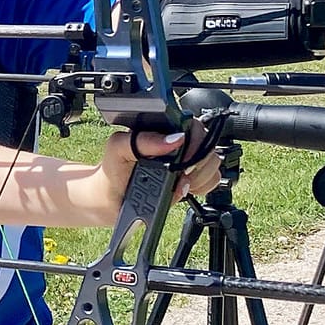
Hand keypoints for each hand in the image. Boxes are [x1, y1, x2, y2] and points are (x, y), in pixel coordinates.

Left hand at [96, 127, 221, 210]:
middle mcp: (179, 143)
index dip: (196, 142)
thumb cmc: (113, 169)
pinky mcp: (193, 180)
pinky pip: (213, 180)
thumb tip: (175, 138)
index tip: (185, 159)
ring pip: (213, 163)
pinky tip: (184, 189)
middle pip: (209, 145)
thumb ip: (142, 140)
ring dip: (199, 177)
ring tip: (179, 183)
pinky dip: (203, 187)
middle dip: (198, 163)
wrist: (111, 198)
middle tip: (181, 174)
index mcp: (163, 129)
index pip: (194, 125)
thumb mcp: (118, 148)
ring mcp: (188, 161)